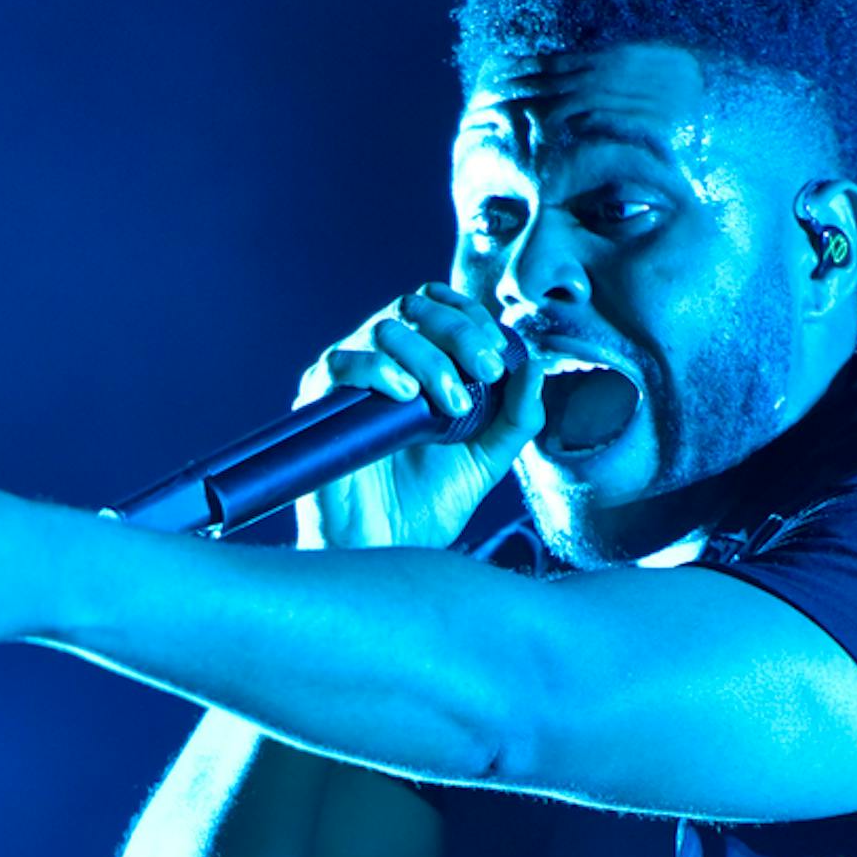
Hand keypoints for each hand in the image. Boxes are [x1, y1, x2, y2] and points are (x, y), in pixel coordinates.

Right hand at [294, 283, 543, 549]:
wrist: (385, 550)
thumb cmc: (427, 506)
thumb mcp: (486, 459)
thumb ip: (515, 417)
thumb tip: (536, 367)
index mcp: (418, 365)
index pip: (439, 306)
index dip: (471, 316)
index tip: (499, 353)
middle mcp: (381, 363)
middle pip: (414, 308)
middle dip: (459, 332)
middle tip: (487, 371)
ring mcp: (348, 381)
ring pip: (383, 330)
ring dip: (429, 359)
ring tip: (454, 405)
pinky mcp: (319, 404)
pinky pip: (342, 363)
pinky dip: (379, 369)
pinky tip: (408, 396)